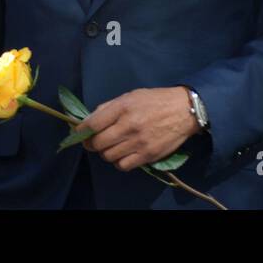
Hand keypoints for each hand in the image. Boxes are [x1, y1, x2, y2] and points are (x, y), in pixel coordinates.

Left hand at [79, 87, 200, 170]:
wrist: (184, 110)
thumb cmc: (155, 100)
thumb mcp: (131, 96)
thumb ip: (109, 107)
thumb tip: (88, 120)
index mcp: (123, 107)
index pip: (93, 123)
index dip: (81, 130)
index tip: (79, 132)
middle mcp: (129, 125)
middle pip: (98, 143)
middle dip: (91, 144)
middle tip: (93, 142)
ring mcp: (139, 142)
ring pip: (108, 156)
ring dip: (105, 153)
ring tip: (111, 146)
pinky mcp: (148, 155)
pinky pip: (123, 166)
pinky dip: (119, 162)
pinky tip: (123, 154)